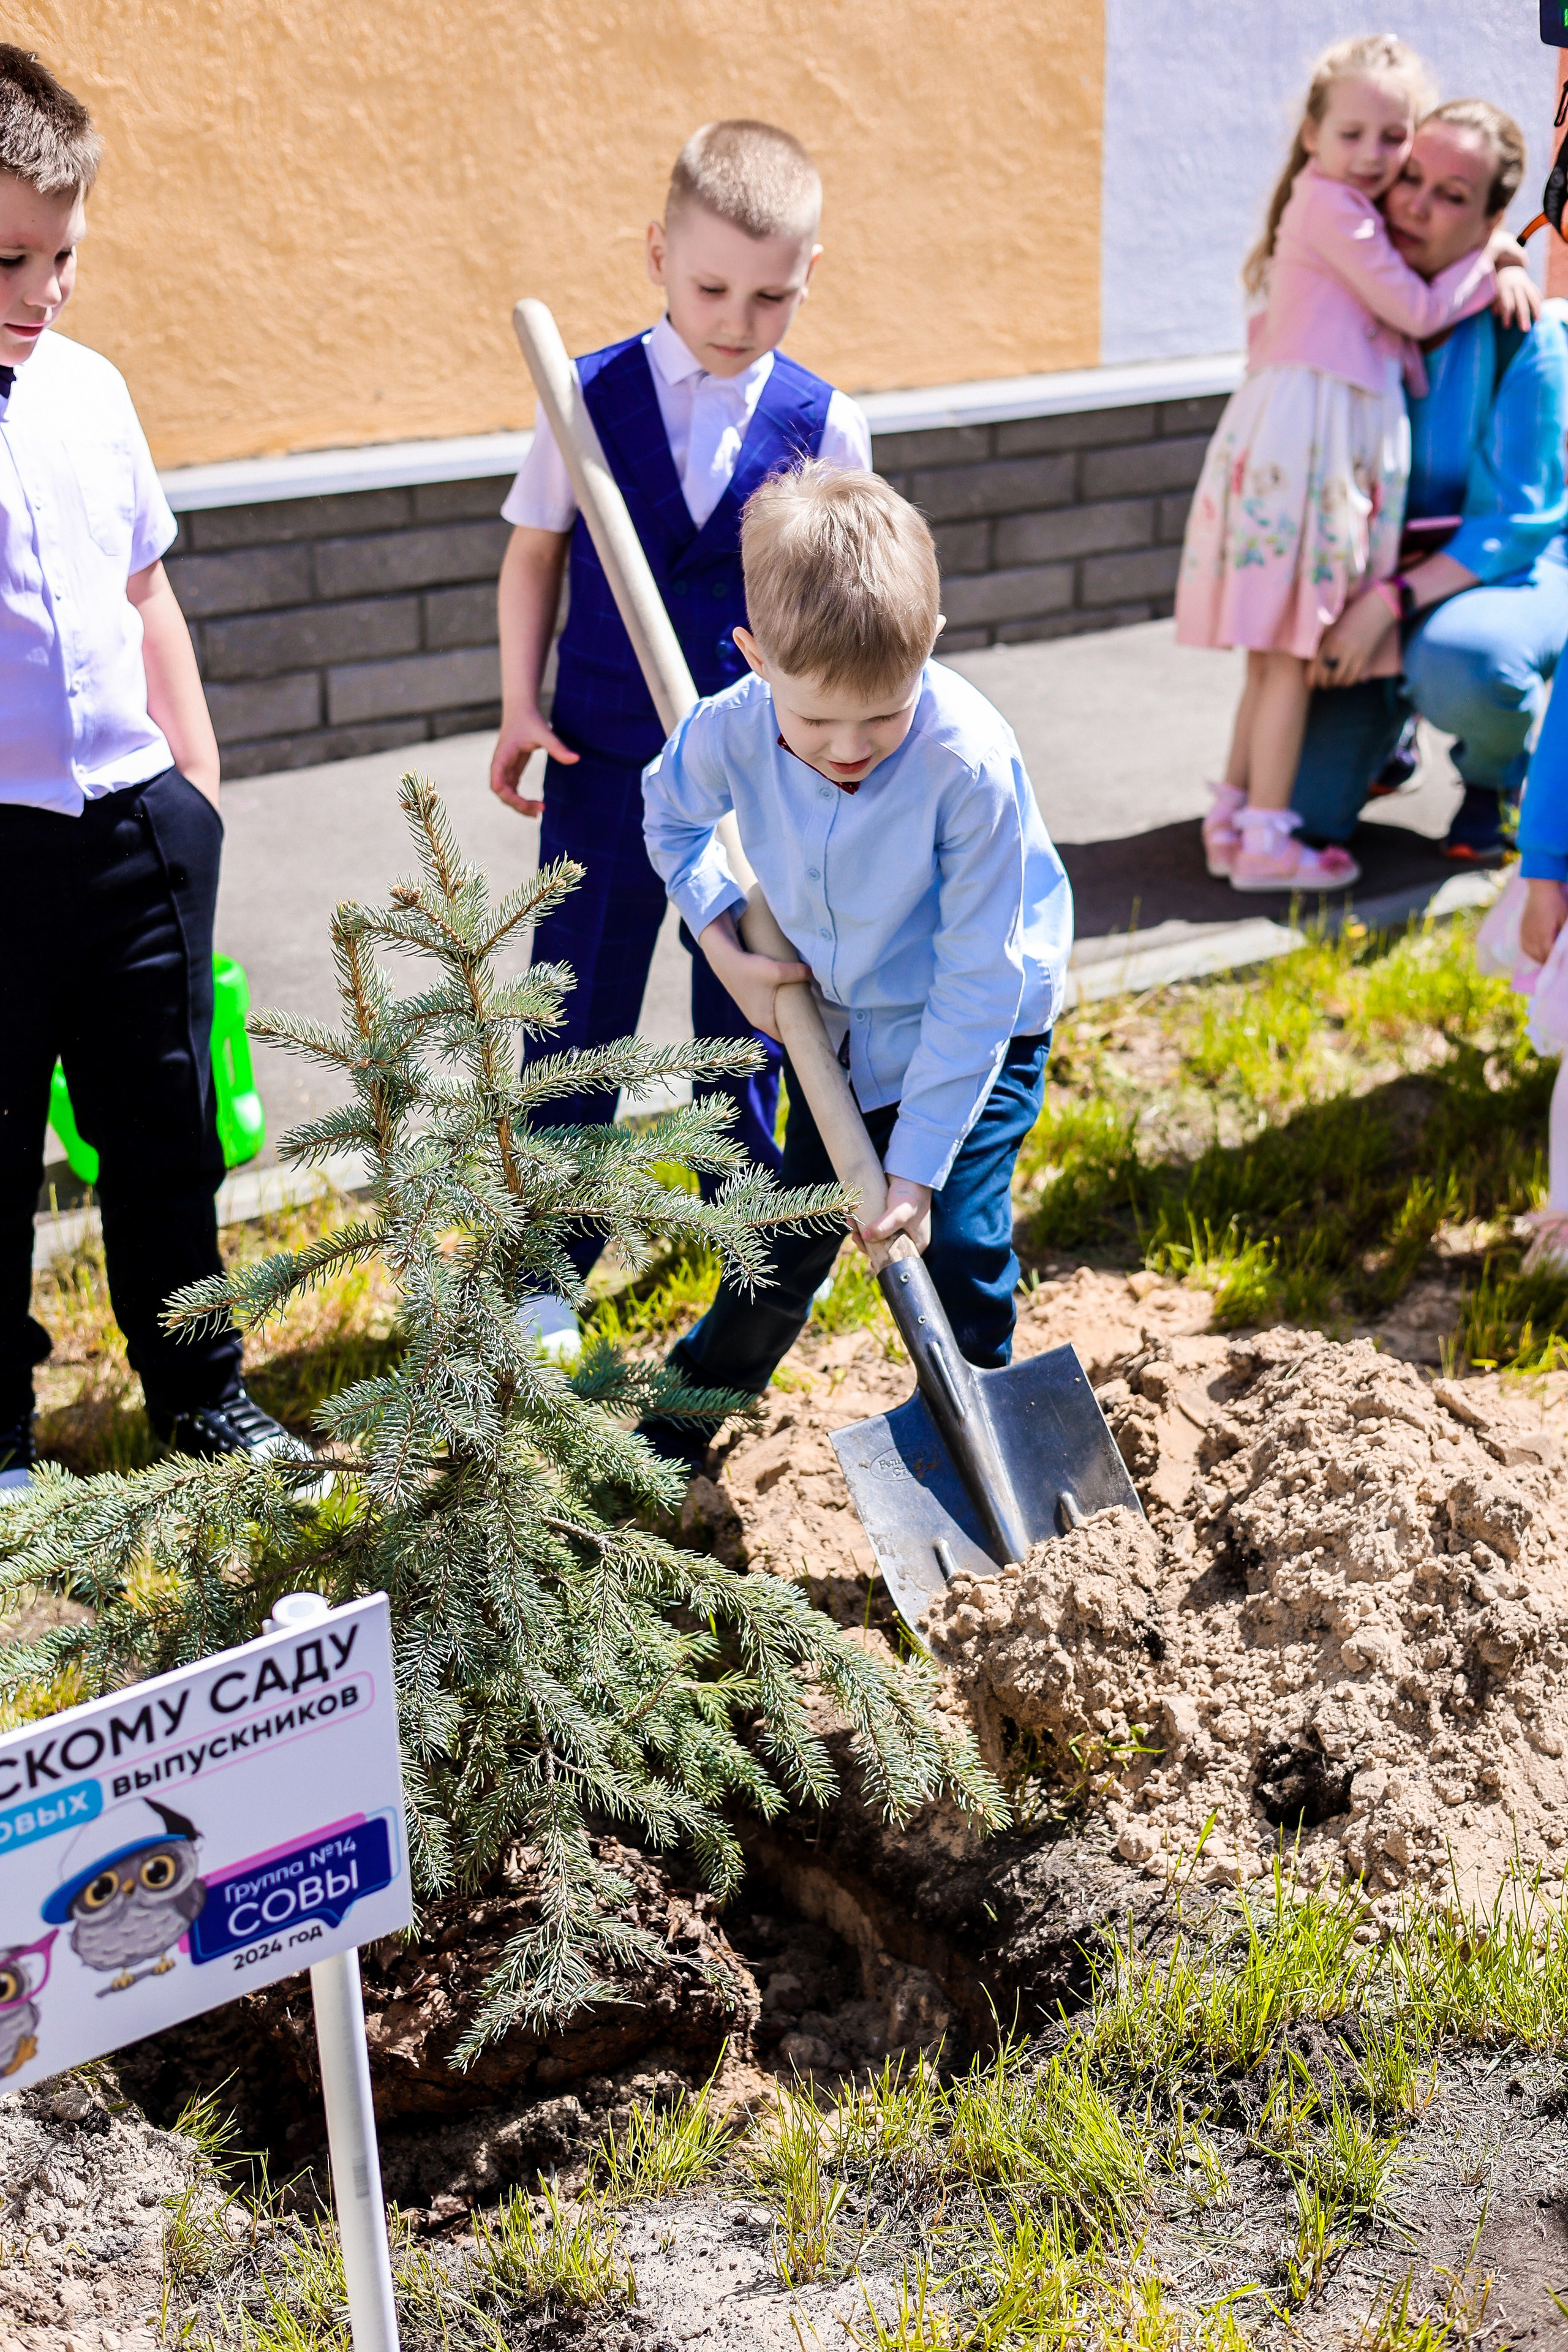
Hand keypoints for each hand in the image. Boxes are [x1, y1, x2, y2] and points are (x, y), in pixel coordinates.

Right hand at [489, 706, 577, 815]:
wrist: (522, 710)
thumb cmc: (529, 719)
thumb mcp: (543, 732)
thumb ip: (557, 747)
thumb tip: (576, 759)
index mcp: (502, 757)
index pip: (497, 783)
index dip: (509, 796)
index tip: (527, 803)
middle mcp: (500, 766)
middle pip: (502, 793)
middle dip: (518, 805)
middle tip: (540, 810)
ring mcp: (504, 769)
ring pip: (507, 795)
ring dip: (520, 805)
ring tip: (539, 812)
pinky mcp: (512, 770)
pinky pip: (513, 791)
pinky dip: (522, 800)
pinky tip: (536, 806)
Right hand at [697, 910, 809, 1041]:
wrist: (724, 959)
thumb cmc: (749, 969)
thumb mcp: (777, 970)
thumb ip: (797, 973)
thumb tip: (812, 972)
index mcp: (764, 1021)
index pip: (786, 1038)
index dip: (799, 1036)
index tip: (812, 1029)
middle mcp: (757, 1020)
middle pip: (782, 1027)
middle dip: (795, 1021)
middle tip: (812, 1012)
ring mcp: (752, 1011)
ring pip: (775, 1016)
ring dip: (786, 1011)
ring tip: (802, 1002)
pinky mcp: (751, 1000)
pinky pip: (769, 1008)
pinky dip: (778, 1004)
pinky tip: (786, 992)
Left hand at [854, 1177, 932, 1258]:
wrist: (912, 1171)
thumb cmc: (911, 1194)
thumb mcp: (900, 1213)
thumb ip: (885, 1226)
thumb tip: (866, 1237)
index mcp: (915, 1244)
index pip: (896, 1260)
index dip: (879, 1260)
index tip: (865, 1252)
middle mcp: (906, 1238)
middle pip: (883, 1249)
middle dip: (866, 1243)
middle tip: (855, 1235)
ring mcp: (896, 1228)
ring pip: (875, 1237)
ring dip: (860, 1232)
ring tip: (850, 1222)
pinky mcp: (886, 1216)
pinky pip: (872, 1224)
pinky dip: (861, 1222)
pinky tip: (851, 1217)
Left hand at [1306, 588, 1396, 688]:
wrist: (1374, 611)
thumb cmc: (1351, 619)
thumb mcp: (1333, 630)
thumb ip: (1323, 645)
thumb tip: (1314, 665)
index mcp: (1329, 641)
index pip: (1316, 665)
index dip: (1312, 678)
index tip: (1311, 684)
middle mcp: (1339, 648)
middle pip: (1326, 674)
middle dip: (1323, 683)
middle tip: (1323, 685)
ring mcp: (1352, 654)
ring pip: (1339, 678)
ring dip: (1336, 683)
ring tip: (1334, 683)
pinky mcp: (1364, 658)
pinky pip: (1353, 677)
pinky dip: (1348, 681)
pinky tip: (1346, 680)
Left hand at [1493, 264, 1542, 331]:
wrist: (1507, 266)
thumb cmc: (1496, 285)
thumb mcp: (1492, 291)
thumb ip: (1493, 302)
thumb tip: (1495, 313)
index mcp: (1504, 288)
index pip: (1507, 303)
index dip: (1507, 315)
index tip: (1507, 326)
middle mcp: (1516, 286)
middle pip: (1521, 302)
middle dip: (1523, 316)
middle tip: (1525, 330)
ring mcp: (1525, 284)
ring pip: (1532, 297)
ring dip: (1536, 309)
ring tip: (1538, 321)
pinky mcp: (1531, 284)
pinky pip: (1536, 293)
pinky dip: (1539, 303)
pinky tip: (1539, 313)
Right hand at [1521, 878, 1567, 967]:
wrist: (1541, 890)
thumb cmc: (1556, 903)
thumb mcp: (1564, 919)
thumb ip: (1564, 935)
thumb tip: (1565, 945)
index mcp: (1544, 933)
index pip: (1548, 953)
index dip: (1554, 961)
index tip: (1560, 964)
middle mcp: (1532, 935)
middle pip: (1539, 956)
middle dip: (1547, 962)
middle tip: (1555, 964)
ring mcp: (1525, 933)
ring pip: (1530, 953)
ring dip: (1538, 959)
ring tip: (1545, 961)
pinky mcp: (1522, 929)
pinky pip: (1524, 946)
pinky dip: (1529, 953)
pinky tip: (1535, 953)